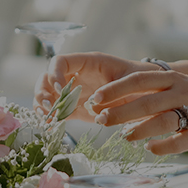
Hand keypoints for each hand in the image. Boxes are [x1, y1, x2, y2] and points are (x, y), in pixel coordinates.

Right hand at [35, 53, 149, 119]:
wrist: (145, 93)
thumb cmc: (138, 80)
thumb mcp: (129, 79)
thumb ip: (113, 89)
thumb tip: (95, 102)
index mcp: (86, 62)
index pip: (60, 62)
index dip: (54, 74)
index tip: (60, 89)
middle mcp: (75, 76)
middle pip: (46, 78)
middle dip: (42, 92)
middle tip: (49, 107)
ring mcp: (73, 92)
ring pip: (47, 95)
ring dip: (42, 105)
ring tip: (47, 117)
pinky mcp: (75, 109)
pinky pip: (57, 111)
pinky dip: (50, 118)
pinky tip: (49, 125)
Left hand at [88, 70, 187, 154]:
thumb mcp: (173, 84)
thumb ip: (148, 91)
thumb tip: (110, 102)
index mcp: (171, 79)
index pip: (138, 80)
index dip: (115, 89)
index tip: (95, 98)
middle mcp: (182, 92)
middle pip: (147, 102)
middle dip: (121, 112)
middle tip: (101, 120)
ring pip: (163, 121)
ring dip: (141, 130)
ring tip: (125, 137)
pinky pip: (178, 142)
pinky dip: (162, 146)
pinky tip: (150, 148)